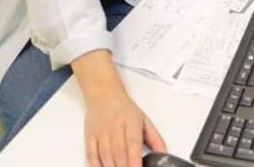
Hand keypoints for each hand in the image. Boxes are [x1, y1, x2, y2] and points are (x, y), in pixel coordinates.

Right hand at [73, 51, 165, 166]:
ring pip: (105, 155)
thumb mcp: (144, 121)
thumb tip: (163, 155)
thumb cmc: (124, 109)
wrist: (104, 94)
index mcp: (131, 122)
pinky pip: (91, 154)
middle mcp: (115, 127)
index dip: (135, 159)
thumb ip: (155, 139)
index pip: (133, 143)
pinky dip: (96, 165)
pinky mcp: (90, 137)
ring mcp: (101, 132)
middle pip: (119, 152)